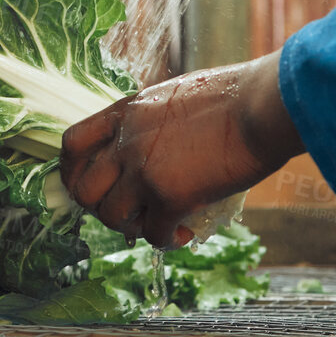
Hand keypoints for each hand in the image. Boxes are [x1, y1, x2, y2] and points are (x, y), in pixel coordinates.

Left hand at [60, 53, 304, 248]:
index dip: (72, 171)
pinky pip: (153, 235)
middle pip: (83, 189)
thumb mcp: (176, 96)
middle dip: (99, 208)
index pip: (72, 144)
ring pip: (112, 217)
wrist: (263, 105)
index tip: (87, 184)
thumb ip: (152, 121)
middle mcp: (126, 142)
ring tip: (155, 224)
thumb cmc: (235, 95)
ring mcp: (144, 170)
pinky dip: (165, 241)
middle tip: (124, 212)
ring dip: (130, 228)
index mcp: (126, 112)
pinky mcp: (170, 197)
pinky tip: (182, 234)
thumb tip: (154, 143)